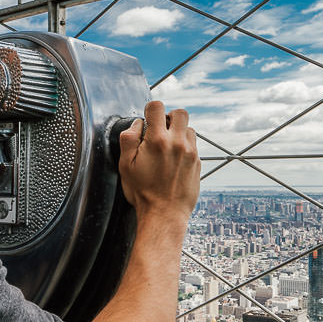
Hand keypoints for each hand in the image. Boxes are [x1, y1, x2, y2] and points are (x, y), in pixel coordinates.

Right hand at [117, 100, 199, 222]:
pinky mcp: (197, 163)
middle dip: (169, 117)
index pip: (157, 107)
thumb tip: (137, 124)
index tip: (148, 120)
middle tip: (160, 130)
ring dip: (178, 132)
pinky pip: (193, 145)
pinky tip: (174, 160)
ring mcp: (190, 153)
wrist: (164, 215)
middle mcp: (177, 143)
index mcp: (157, 140)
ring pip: (189, 128)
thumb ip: (128, 139)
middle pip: (180, 112)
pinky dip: (184, 146)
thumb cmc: (143, 193)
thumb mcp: (125, 165)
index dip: (150, 110)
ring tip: (168, 146)